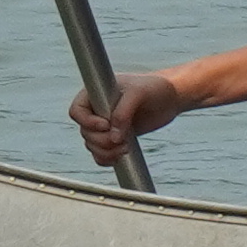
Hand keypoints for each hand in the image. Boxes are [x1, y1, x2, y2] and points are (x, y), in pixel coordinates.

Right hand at [73, 72, 190, 157]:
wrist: (169, 98)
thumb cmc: (154, 87)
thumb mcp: (138, 93)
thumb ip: (123, 112)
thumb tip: (114, 137)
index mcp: (95, 94)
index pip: (77, 111)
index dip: (88, 122)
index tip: (106, 125)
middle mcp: (96, 110)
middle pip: (85, 132)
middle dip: (102, 140)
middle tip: (121, 139)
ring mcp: (105, 126)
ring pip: (92, 145)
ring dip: (106, 151)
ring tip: (126, 147)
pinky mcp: (114, 137)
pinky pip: (101, 154)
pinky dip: (107, 158)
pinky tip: (121, 155)